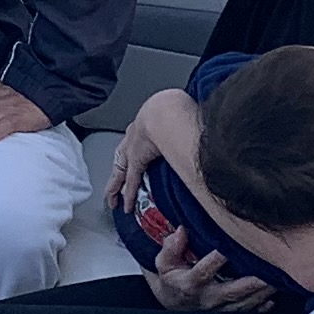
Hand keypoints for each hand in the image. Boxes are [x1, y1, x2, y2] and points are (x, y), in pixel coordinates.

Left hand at [108, 93, 199, 214]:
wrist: (165, 110)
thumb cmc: (173, 106)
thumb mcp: (175, 112)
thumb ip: (185, 122)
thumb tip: (200, 126)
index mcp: (144, 124)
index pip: (136, 140)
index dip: (134, 150)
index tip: (134, 157)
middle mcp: (134, 137)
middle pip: (121, 158)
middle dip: (118, 173)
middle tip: (113, 186)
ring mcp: (132, 150)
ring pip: (120, 171)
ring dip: (116, 187)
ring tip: (113, 201)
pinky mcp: (136, 162)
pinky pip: (130, 181)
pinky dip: (128, 195)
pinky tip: (126, 206)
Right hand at [144, 228, 280, 313]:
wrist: (173, 302)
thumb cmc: (172, 279)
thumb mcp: (163, 262)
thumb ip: (171, 247)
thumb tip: (181, 231)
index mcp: (190, 283)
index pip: (204, 270)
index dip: (216, 259)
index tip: (228, 246)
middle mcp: (207, 298)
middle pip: (232, 291)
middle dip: (251, 282)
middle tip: (268, 272)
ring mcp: (219, 309)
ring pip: (244, 303)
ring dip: (261, 293)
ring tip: (278, 280)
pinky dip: (260, 308)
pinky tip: (271, 301)